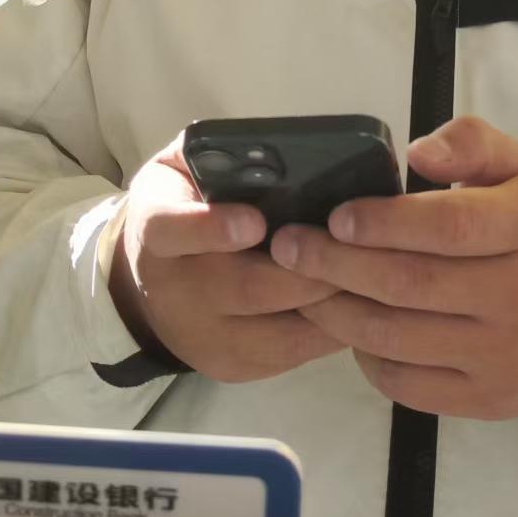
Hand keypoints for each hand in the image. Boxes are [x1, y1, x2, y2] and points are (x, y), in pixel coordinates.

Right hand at [109, 133, 345, 382]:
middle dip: (306, 270)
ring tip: (371, 274)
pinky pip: (290, 356)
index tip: (256, 220)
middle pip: (245, 289)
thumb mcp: (184, 168)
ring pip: (276, 333)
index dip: (212, 228)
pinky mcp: (232, 369)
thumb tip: (279, 148)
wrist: (146, 283)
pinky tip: (357, 302)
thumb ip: (216, 154)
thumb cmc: (184, 206)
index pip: (172, 230)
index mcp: (157, 230)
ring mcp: (203, 338)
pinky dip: (330, 330)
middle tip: (355, 247)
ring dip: (329, 304)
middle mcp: (173, 291)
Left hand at [269, 117, 517, 418]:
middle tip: (287, 247)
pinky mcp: (488, 400)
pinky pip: (409, 383)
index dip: (385, 223)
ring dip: (337, 309)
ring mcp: (505, 356)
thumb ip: (474, 144)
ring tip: (301, 283)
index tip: (336, 215)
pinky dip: (367, 355)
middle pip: (411, 284)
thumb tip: (418, 152)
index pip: (449, 227)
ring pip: (400, 337)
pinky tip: (349, 324)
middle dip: (336, 264)